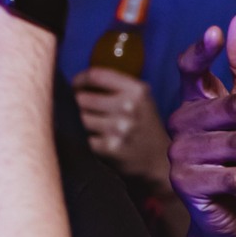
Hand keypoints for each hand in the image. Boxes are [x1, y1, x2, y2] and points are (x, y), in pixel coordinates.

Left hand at [72, 69, 171, 191]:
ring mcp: (119, 128)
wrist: (159, 161)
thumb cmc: (144, 125)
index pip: (95, 75)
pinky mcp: (110, 147)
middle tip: (86, 110)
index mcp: (137, 90)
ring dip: (82, 122)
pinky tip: (99, 140)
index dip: (80, 80)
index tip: (76, 86)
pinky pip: (84, 137)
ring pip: (81, 117)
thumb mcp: (140, 99)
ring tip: (95, 126)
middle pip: (82, 98)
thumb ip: (115, 86)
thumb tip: (79, 82)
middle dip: (79, 103)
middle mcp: (129, 106)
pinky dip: (88, 139)